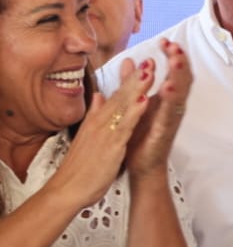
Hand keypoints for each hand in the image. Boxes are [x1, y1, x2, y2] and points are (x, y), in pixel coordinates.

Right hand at [49, 56, 154, 208]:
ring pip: (124, 105)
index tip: (143, 64)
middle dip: (136, 77)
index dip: (130, 80)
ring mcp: (106, 132)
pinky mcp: (112, 145)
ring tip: (150, 71)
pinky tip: (145, 101)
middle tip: (150, 59)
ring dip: (137, 88)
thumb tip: (100, 96)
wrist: (68, 188)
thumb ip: (96, 114)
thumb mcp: (89, 134)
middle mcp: (101, 121)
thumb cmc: (82, 165)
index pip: (117, 95)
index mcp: (99, 120)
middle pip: (121, 95)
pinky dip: (135, 113)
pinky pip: (125, 126)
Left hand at [125, 39, 192, 178]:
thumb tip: (129, 61)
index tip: (166, 41)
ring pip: (179, 95)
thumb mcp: (134, 103)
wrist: (139, 166)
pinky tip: (167, 89)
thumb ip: (132, 83)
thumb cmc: (139, 137)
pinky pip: (168, 115)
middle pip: (182, 80)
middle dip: (180, 62)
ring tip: (177, 62)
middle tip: (176, 46)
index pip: (173, 73)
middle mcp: (172, 108)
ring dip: (178, 78)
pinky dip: (169, 102)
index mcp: (165, 100)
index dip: (172, 56)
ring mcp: (170, 120)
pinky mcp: (164, 133)